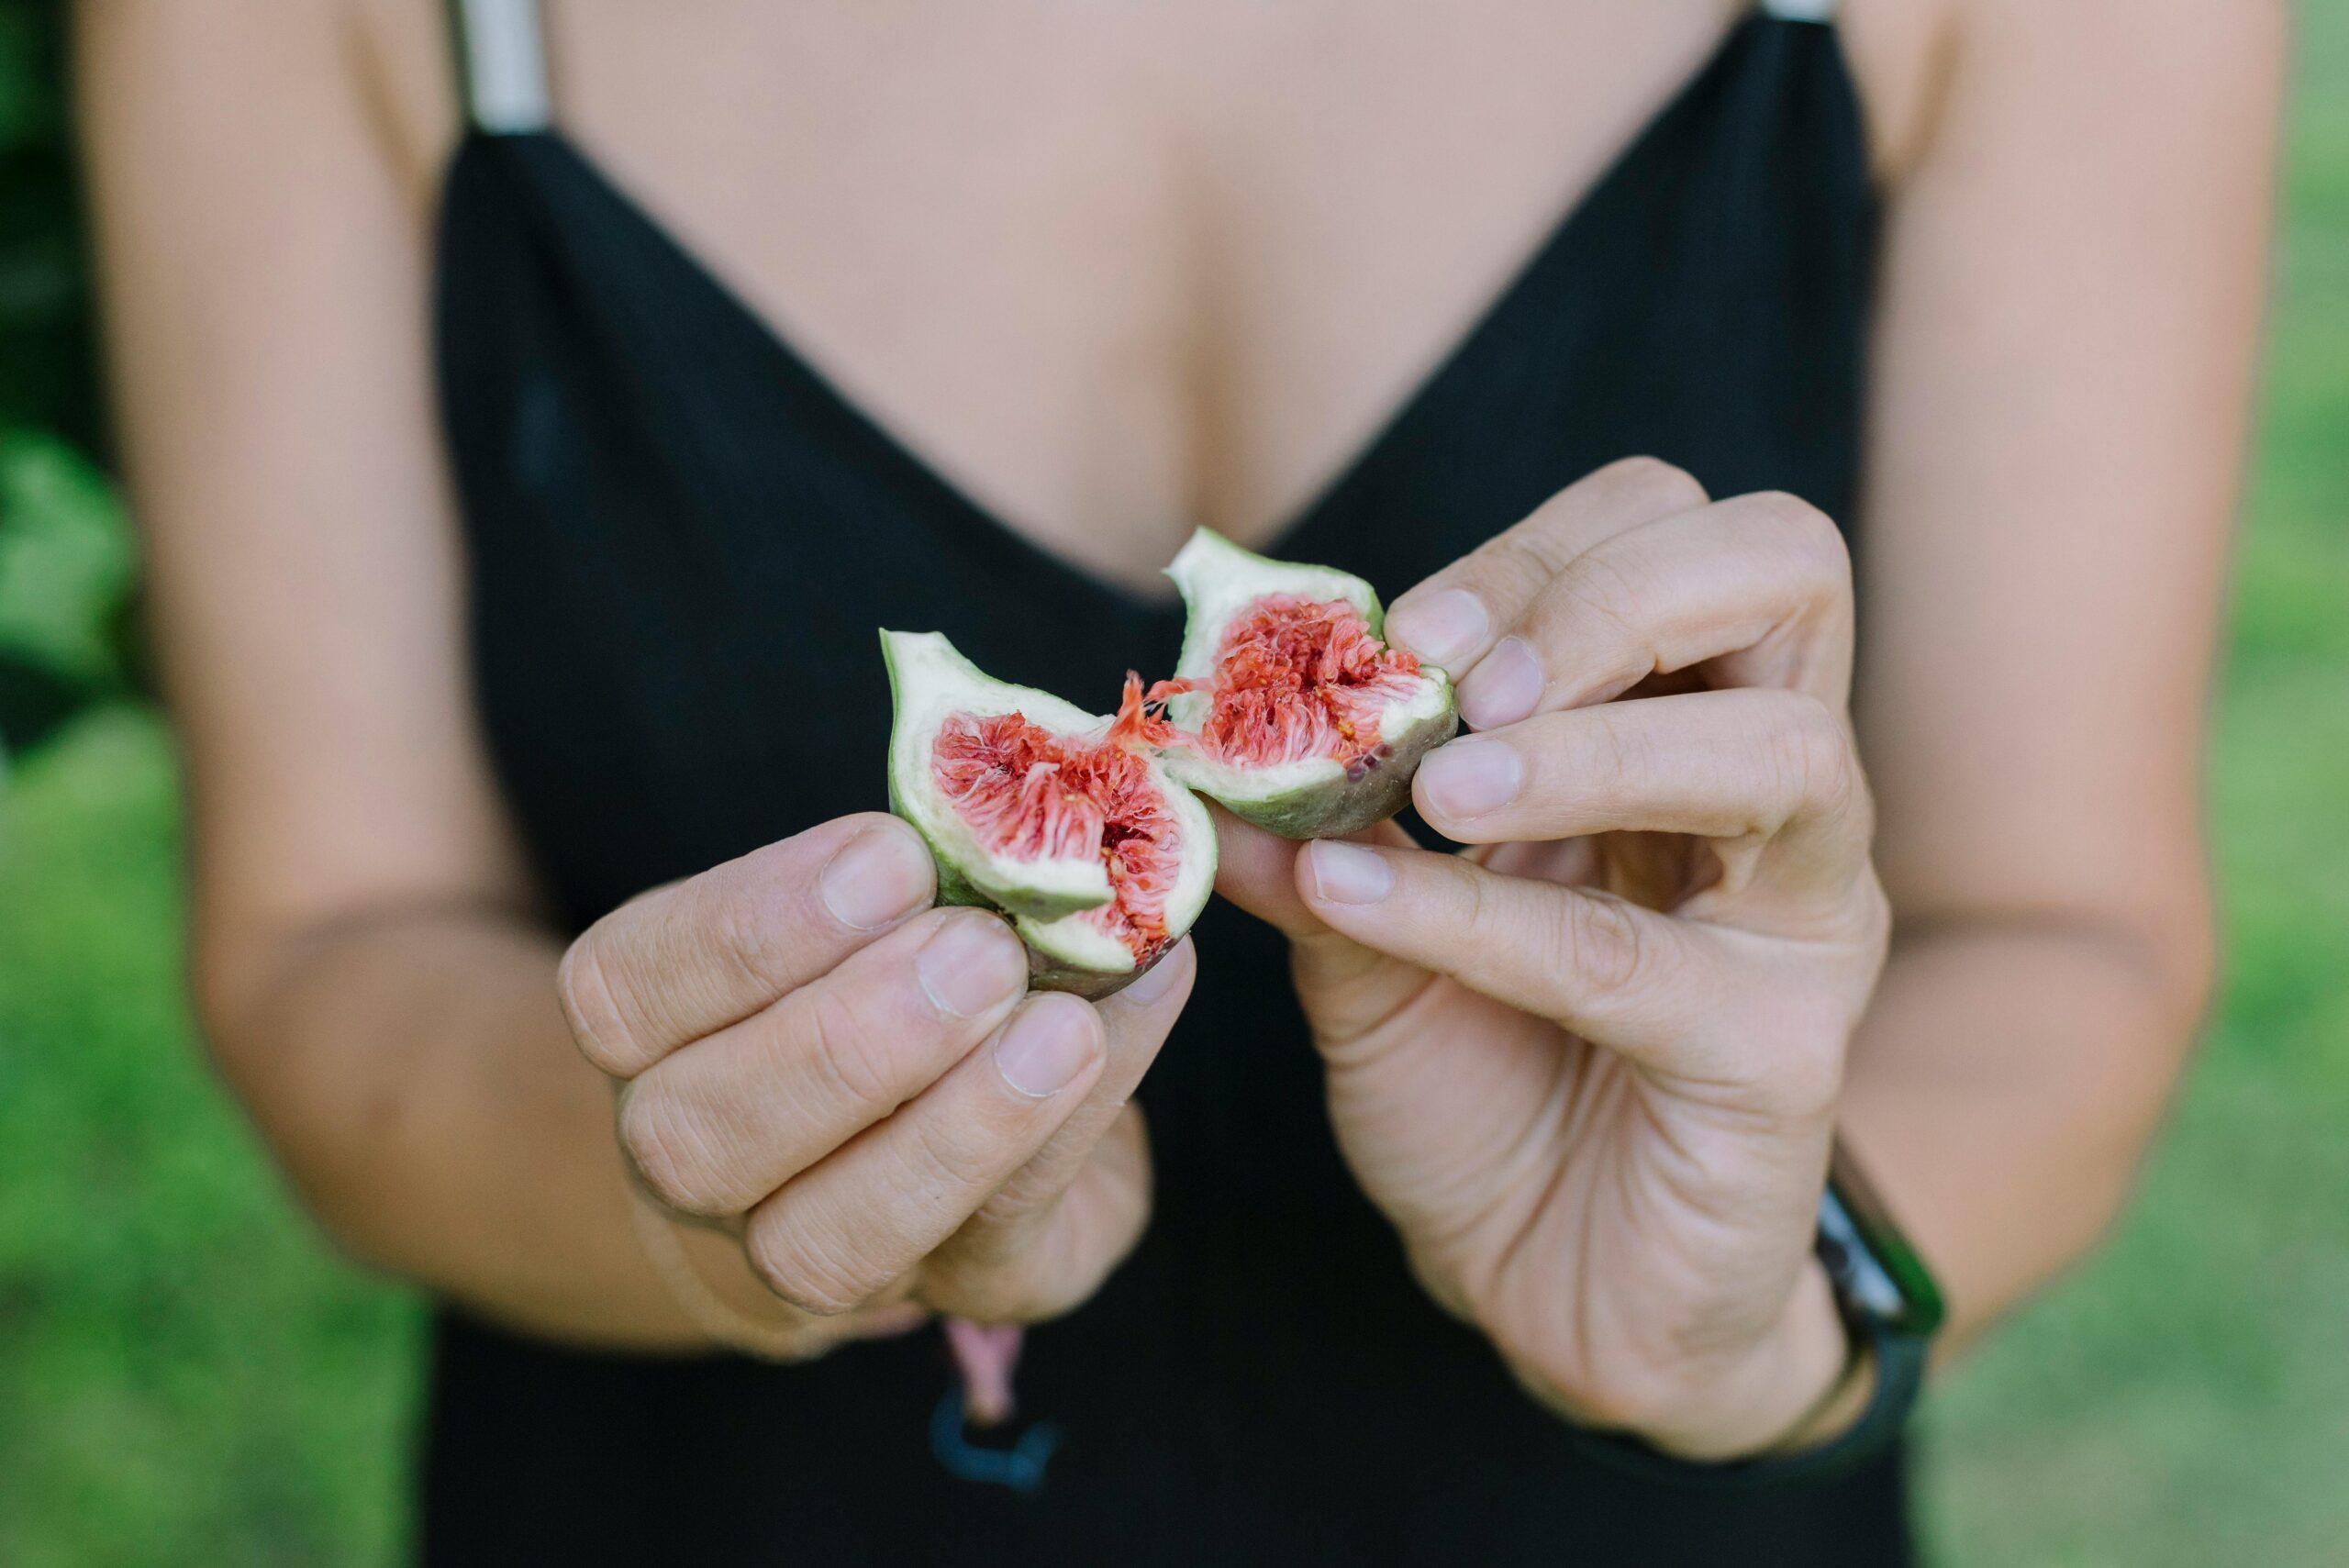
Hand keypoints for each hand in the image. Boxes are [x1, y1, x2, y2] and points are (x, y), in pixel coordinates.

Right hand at [558, 814, 1193, 1360]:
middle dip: (847, 1039)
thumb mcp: (878, 904)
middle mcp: (702, 1163)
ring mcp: (812, 1254)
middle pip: (696, 1138)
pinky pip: (991, 1248)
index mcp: (655, 1036)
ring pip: (823, 1242)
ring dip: (951, 1129)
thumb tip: (1041, 797)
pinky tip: (1115, 1040)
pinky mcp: (962, 1292)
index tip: (891, 856)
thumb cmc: (902, 970)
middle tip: (980, 950)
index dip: (752, 926)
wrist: (978, 1138)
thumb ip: (919, 866)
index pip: (626, 990)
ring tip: (1059, 1027)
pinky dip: (1065, 1138)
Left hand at [1218, 459, 1889, 1458]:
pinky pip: (1638, 956)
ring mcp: (1801, 921)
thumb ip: (1315, 829)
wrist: (1556, 1292)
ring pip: (1780, 749)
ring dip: (1589, 746)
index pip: (1675, 528)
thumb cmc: (1484, 1093)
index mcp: (1684, 723)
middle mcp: (1776, 795)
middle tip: (1462, 685)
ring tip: (1439, 788)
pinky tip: (1358, 902)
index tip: (1400, 632)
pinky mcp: (1780, 1057)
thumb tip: (1204, 743)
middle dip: (1606, 592)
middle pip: (1785, 565)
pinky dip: (1483, 916)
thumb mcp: (1371, 940)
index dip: (1537, 548)